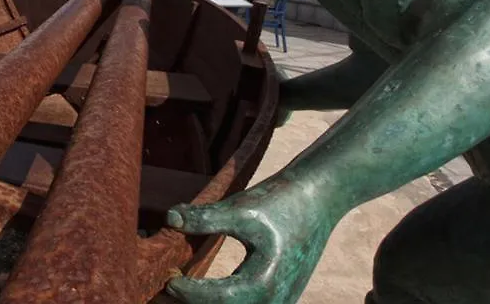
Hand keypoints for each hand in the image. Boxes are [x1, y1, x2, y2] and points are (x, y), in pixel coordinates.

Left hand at [165, 176, 336, 303]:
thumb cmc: (282, 200)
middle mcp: (276, 298)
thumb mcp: (241, 208)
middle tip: (169, 288)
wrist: (320, 196)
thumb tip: (170, 218)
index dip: (190, 293)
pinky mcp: (281, 294)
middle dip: (197, 302)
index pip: (219, 299)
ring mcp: (281, 299)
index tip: (169, 281)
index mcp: (265, 281)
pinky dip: (227, 301)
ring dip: (212, 303)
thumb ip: (206, 218)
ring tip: (184, 289)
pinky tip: (206, 289)